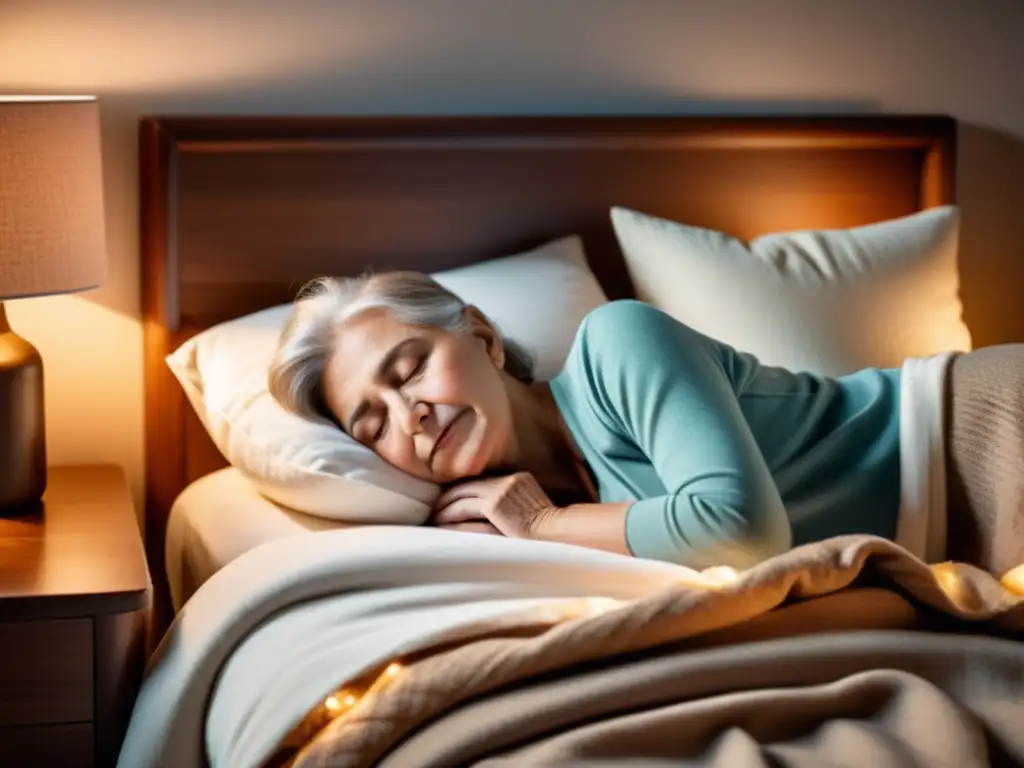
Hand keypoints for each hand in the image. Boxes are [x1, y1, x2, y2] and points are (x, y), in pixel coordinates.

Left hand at [432, 472, 557, 538]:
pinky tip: (440, 525)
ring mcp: (500, 490)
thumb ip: (513, 509)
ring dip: (444, 509)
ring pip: (461, 496)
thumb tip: (495, 519)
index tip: (450, 504)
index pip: (481, 483)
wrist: (560, 535)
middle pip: (467, 486)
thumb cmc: (550, 534)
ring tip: (433, 520)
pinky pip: (463, 509)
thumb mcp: (532, 512)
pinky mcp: (494, 504)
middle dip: (448, 499)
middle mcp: (506, 480)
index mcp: (517, 480)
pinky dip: (449, 517)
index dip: (463, 493)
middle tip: (434, 511)